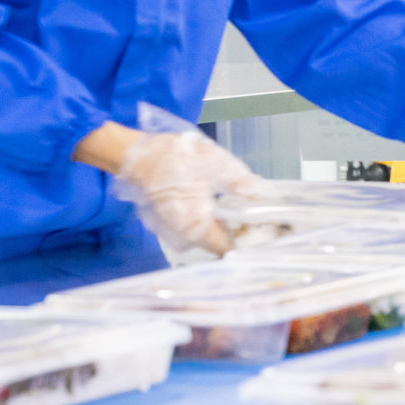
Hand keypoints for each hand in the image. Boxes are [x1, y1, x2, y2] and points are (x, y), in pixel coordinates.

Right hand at [98, 113, 258, 255]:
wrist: (137, 154)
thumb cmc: (175, 158)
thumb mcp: (217, 165)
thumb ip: (244, 184)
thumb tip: (265, 196)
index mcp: (197, 228)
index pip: (231, 250)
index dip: (250, 240)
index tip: (266, 229)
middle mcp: (184, 239)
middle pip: (221, 244)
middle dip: (239, 230)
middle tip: (257, 213)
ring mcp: (174, 235)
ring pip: (209, 236)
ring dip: (224, 224)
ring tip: (238, 206)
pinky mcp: (168, 227)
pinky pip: (195, 229)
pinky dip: (206, 219)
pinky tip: (214, 203)